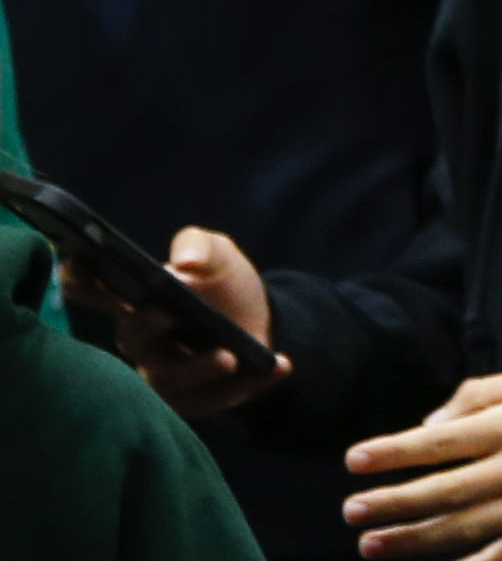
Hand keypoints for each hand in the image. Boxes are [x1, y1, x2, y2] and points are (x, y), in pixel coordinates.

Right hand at [82, 226, 286, 415]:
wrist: (260, 319)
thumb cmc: (223, 284)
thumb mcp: (217, 254)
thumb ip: (198, 246)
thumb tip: (184, 264)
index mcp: (135, 301)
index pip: (89, 290)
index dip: (78, 280)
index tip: (85, 271)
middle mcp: (140, 341)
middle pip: (131, 338)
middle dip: (147, 326)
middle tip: (168, 313)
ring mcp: (163, 374)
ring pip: (169, 379)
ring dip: (199, 368)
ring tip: (229, 357)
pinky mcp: (193, 400)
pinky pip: (216, 398)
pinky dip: (250, 383)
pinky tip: (279, 364)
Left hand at [343, 370, 501, 560]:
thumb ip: (482, 394)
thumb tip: (430, 425)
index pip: (441, 441)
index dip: (393, 452)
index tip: (355, 459)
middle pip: (441, 490)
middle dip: (390, 502)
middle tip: (350, 509)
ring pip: (459, 529)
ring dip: (409, 539)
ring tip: (369, 543)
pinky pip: (497, 560)